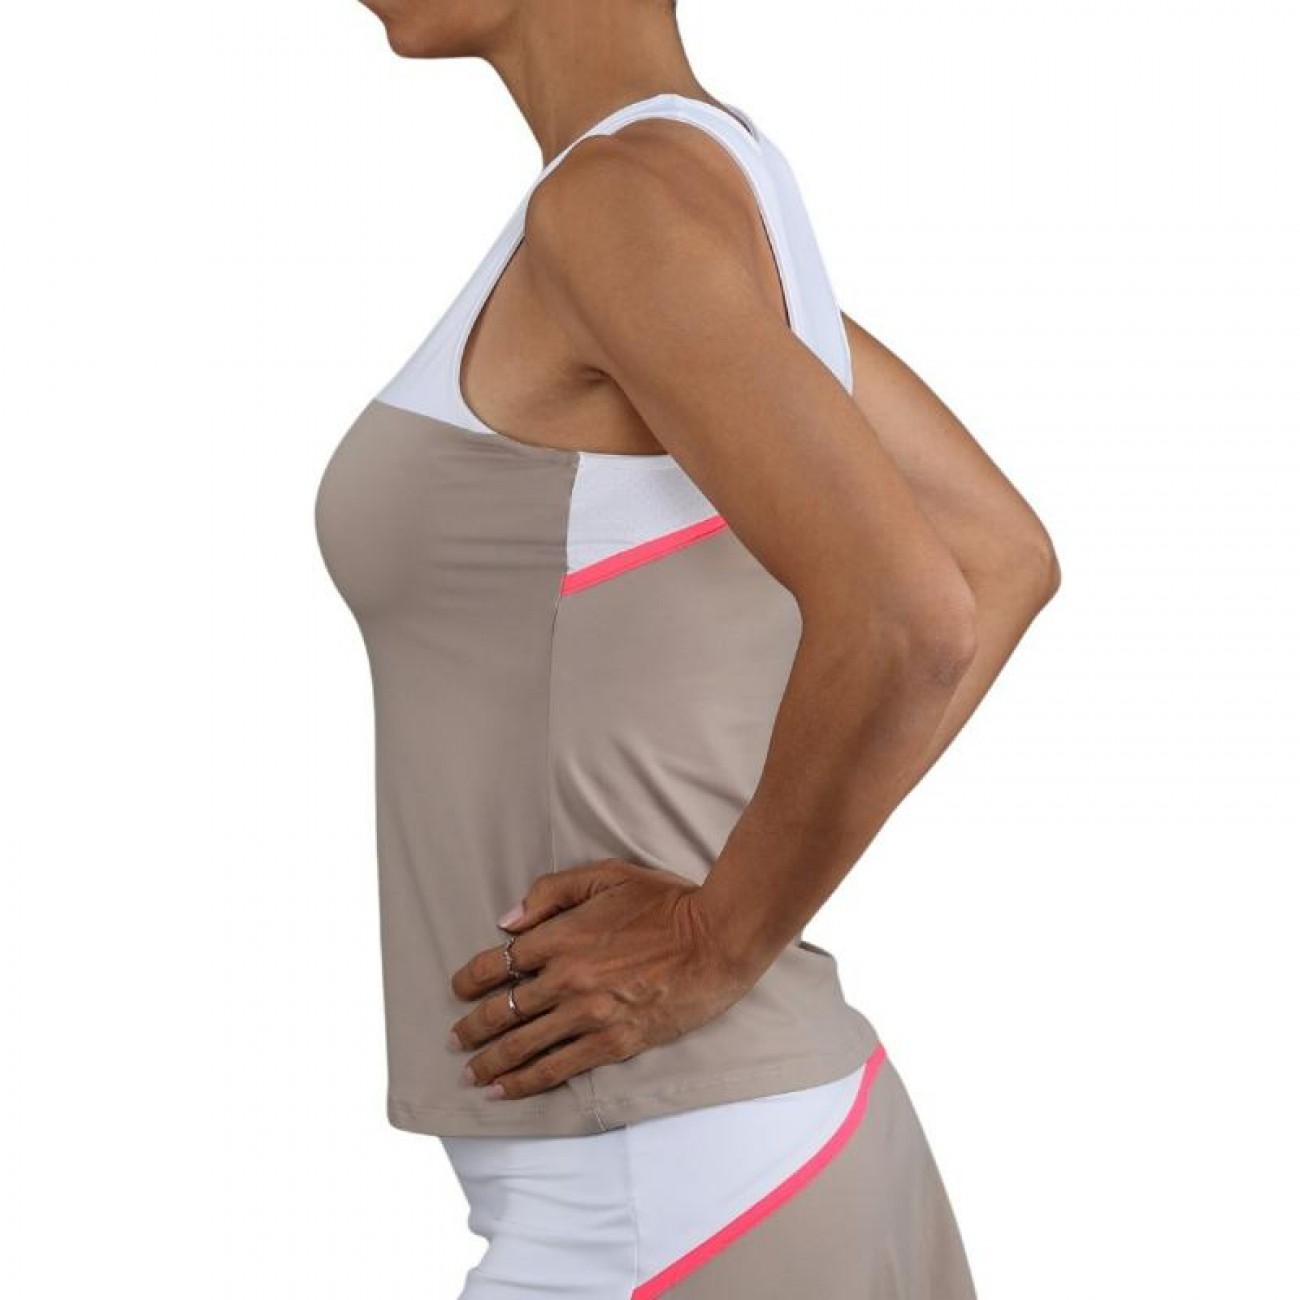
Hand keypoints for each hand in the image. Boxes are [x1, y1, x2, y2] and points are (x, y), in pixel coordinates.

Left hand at [447, 859, 759, 1100]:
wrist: (717, 940)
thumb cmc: (665, 902)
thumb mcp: (606, 876)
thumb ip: (552, 892)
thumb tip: (508, 921)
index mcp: (562, 937)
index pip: (498, 962)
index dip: (470, 979)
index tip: (458, 988)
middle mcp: (568, 980)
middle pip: (503, 1009)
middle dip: (472, 1027)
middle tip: (455, 1040)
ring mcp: (590, 1015)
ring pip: (524, 1045)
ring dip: (490, 1061)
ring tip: (471, 1073)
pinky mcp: (614, 1042)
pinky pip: (558, 1068)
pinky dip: (526, 1081)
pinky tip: (505, 1089)